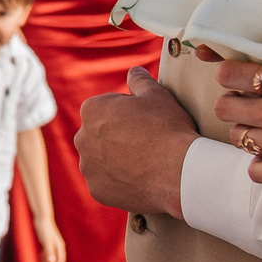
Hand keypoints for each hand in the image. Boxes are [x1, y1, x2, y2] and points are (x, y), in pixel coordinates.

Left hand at [33, 216, 66, 261]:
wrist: (42, 218)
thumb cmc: (45, 229)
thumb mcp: (46, 241)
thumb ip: (49, 251)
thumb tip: (52, 261)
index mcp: (60, 246)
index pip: (61, 259)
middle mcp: (57, 245)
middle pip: (56, 258)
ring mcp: (52, 243)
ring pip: (51, 255)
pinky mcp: (46, 240)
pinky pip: (46, 251)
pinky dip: (43, 256)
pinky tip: (39, 260)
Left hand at [73, 68, 194, 218]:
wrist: (179, 172)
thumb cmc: (168, 130)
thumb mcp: (157, 96)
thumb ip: (140, 81)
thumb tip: (134, 71)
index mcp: (92, 110)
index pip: (105, 108)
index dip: (128, 114)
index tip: (144, 122)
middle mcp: (82, 138)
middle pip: (100, 135)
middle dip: (117, 138)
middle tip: (145, 143)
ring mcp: (88, 167)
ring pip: (100, 161)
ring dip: (115, 161)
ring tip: (144, 163)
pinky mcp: (97, 190)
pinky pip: (106, 184)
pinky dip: (119, 182)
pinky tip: (140, 179)